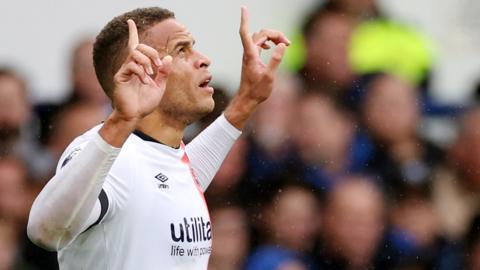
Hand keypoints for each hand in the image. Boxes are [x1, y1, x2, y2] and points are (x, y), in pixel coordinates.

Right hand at [111, 19, 171, 122]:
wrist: (135, 116)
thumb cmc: (145, 103)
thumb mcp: (160, 87)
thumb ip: (163, 73)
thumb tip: (167, 57)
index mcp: (139, 67)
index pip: (135, 46)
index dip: (132, 33)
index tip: (130, 22)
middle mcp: (130, 66)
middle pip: (138, 47)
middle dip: (151, 52)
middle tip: (158, 66)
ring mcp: (124, 71)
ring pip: (135, 54)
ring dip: (147, 62)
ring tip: (151, 75)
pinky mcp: (120, 77)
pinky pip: (131, 66)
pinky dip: (142, 73)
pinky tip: (145, 82)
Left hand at [224, 7, 288, 129]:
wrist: (247, 100)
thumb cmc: (257, 91)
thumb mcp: (269, 77)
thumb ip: (276, 60)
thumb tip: (282, 45)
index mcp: (251, 55)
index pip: (245, 33)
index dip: (244, 19)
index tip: (243, 8)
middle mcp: (249, 53)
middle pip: (260, 34)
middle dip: (275, 33)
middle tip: (288, 43)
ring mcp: (250, 55)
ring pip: (260, 38)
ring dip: (272, 37)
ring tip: (285, 45)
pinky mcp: (252, 59)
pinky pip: (259, 44)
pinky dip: (268, 42)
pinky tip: (273, 47)